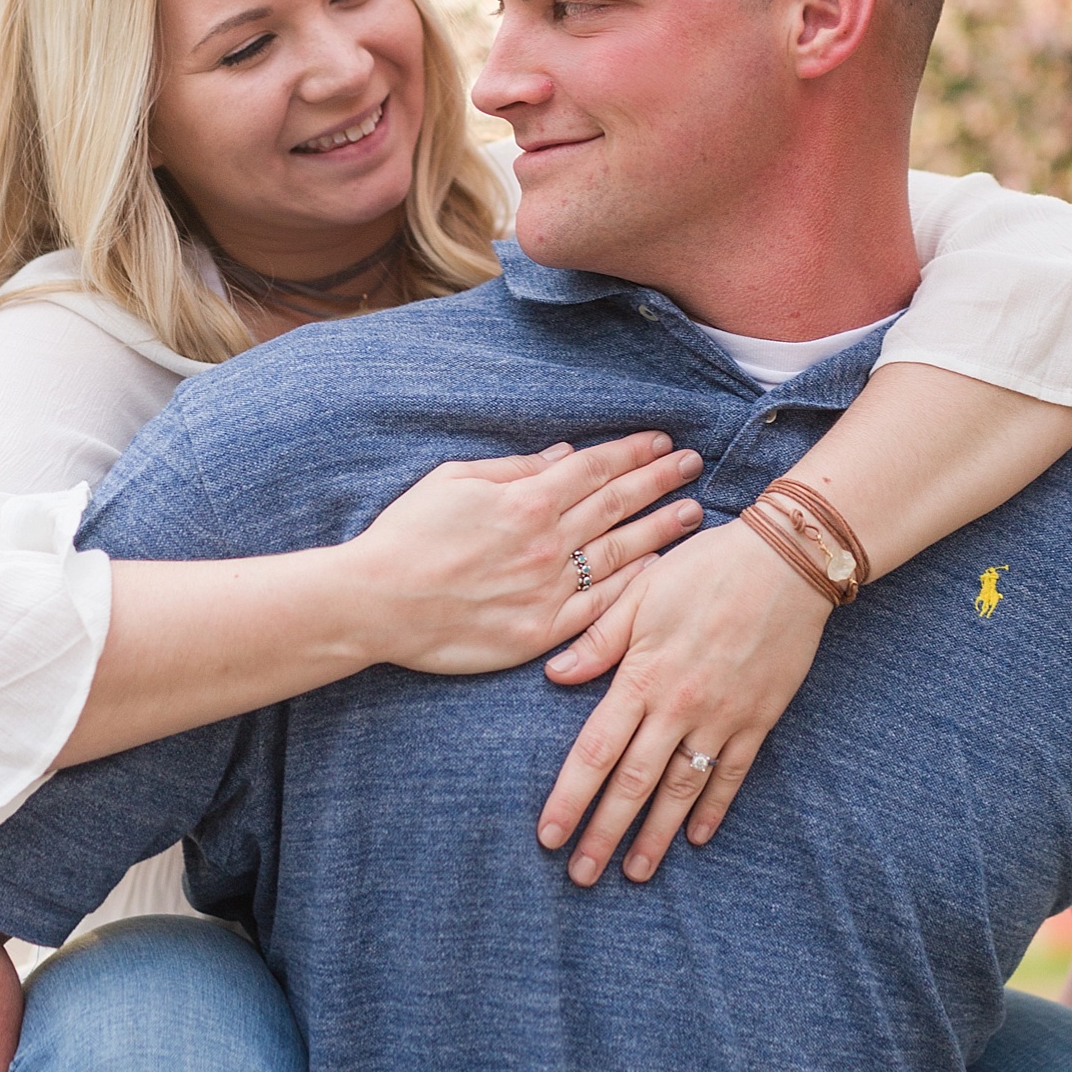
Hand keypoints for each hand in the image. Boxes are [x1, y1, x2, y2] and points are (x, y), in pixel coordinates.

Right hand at [352, 434, 703, 677]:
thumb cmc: (406, 536)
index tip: (662, 441)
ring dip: (660, 529)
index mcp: (525, 499)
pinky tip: (658, 571)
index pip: (595, 468)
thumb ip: (513, 467)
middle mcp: (546, 541)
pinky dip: (633, 586)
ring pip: (620, 552)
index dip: (633, 452)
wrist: (377, 603)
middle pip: (617, 503)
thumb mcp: (453, 480)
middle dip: (660, 480)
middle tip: (694, 464)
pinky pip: (600, 606)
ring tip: (693, 513)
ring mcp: (548, 588)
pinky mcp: (541, 631)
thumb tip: (562, 454)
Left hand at [536, 516, 829, 883]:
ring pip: (681, 790)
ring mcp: (721, 717)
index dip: (569, 798)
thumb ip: (599, 640)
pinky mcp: (759, 718)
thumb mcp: (642, 592)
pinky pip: (732, 774)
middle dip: (604, 834)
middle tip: (582, 875)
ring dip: (655, 835)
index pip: (595, 751)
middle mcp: (678, 707)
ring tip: (636, 872)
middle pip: (633, 784)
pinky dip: (714, 808)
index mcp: (642, 676)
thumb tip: (555, 675)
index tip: (549, 836)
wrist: (787, 561)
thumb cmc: (706, 567)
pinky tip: (697, 837)